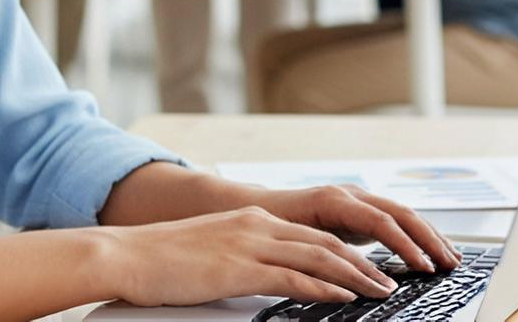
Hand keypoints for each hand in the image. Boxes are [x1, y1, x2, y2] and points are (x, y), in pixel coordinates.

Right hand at [103, 206, 400, 307]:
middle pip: (325, 243)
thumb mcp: (213, 253)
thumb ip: (243, 260)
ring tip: (380, 291)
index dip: (348, 251)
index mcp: (252, 220)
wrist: (128, 254)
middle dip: (363, 263)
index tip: (371, 266)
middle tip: (390, 280)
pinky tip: (343, 297)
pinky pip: (293, 277)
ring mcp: (250, 245)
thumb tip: (263, 279)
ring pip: (318, 257)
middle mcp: (257, 226)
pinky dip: (324, 288)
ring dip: (355, 276)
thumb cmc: (161, 259)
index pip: (313, 235)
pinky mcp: (240, 268)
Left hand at [255, 185, 459, 273]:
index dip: (404, 244)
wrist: (255, 206)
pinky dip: (416, 234)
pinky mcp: (359, 209)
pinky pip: (394, 219)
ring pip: (402, 214)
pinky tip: (430, 250)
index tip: (423, 266)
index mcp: (334, 200)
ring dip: (429, 236)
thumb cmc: (269, 224)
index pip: (380, 221)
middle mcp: (349, 194)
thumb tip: (348, 276)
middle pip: (400, 213)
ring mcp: (356, 199)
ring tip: (451, 258)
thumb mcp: (294, 241)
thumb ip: (324, 255)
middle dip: (428, 239)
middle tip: (448, 264)